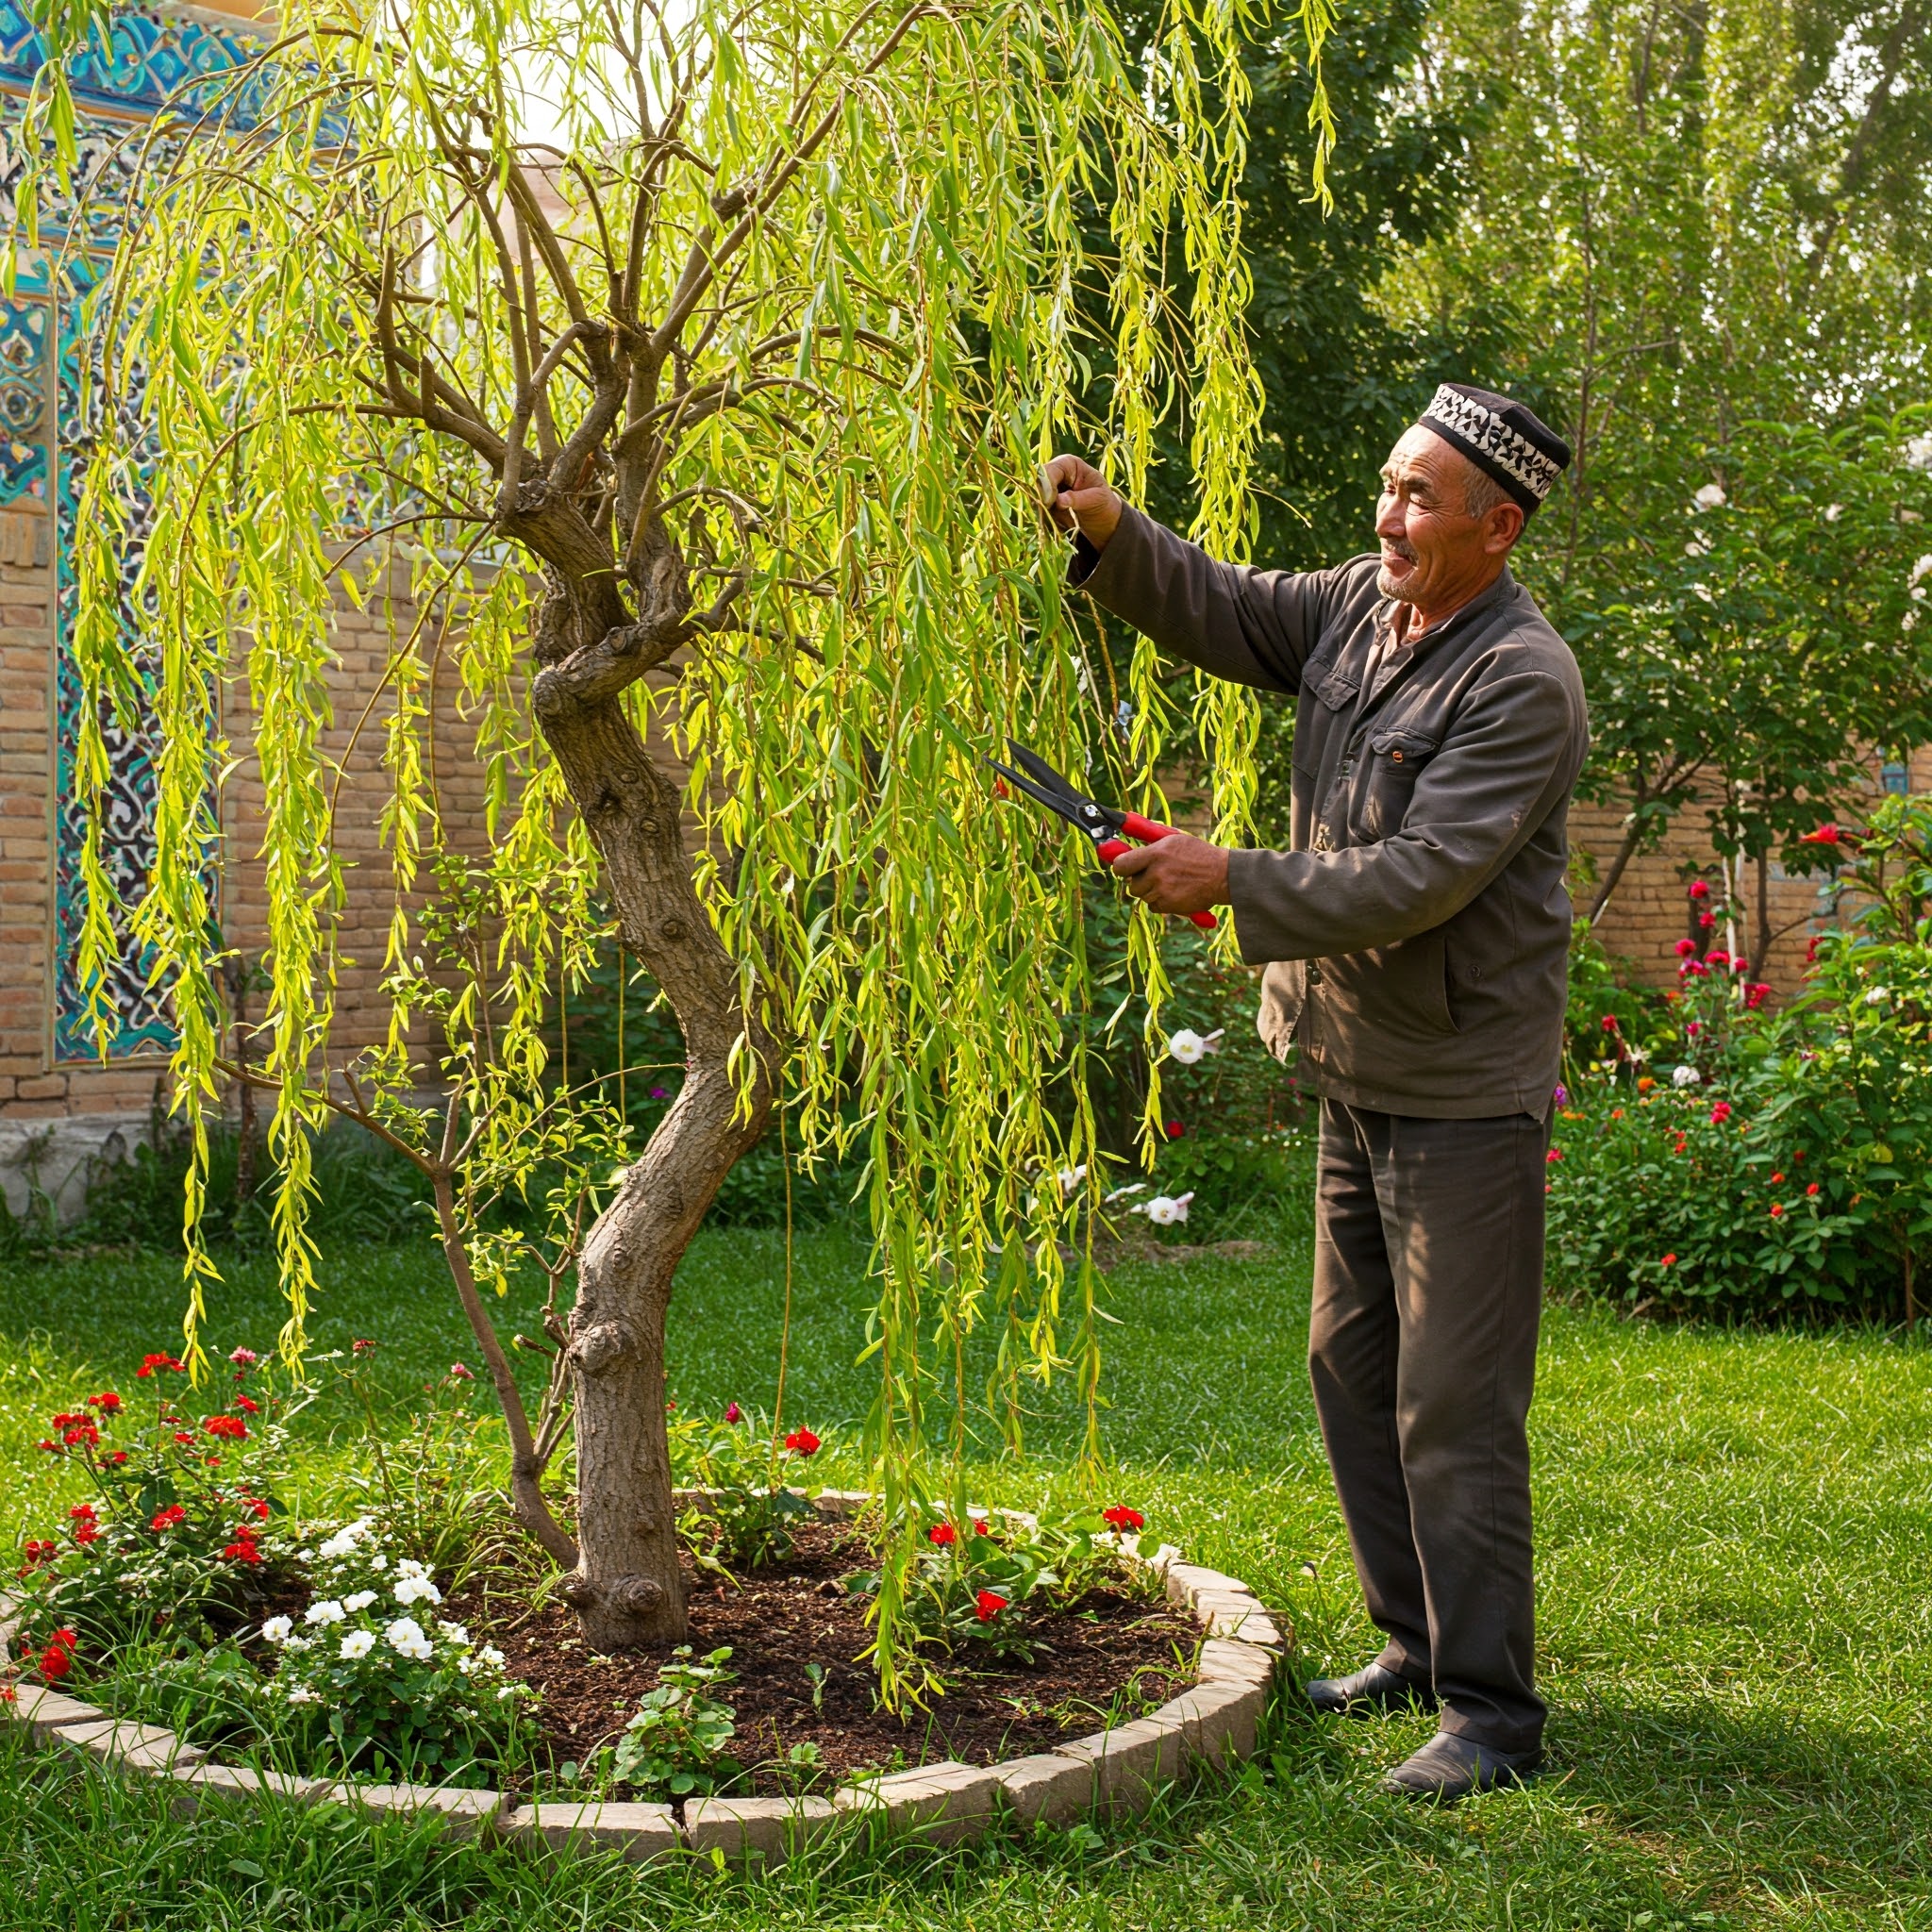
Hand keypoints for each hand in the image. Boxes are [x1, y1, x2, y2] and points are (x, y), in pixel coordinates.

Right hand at [1039, 452, 1122, 550]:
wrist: (1101, 520)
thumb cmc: (1102, 503)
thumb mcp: (1096, 499)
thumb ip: (1077, 498)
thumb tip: (1058, 501)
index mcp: (1069, 464)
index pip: (1050, 470)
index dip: (1046, 485)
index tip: (1048, 502)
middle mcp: (1055, 472)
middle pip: (1036, 481)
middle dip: (1040, 497)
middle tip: (1047, 511)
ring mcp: (1047, 488)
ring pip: (1033, 496)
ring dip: (1039, 509)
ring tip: (1054, 518)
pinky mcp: (1043, 503)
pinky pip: (1035, 509)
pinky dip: (1041, 516)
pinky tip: (1050, 522)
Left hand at [1109, 830, 1229, 915]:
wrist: (1223, 875)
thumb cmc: (1198, 854)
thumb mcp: (1173, 839)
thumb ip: (1148, 837)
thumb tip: (1125, 823)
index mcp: (1156, 853)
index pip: (1121, 865)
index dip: (1121, 867)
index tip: (1125, 867)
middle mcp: (1157, 873)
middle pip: (1131, 884)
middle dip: (1139, 880)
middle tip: (1155, 874)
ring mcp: (1163, 891)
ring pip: (1142, 896)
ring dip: (1151, 891)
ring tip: (1170, 882)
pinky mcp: (1169, 905)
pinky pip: (1153, 906)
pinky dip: (1161, 902)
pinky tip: (1175, 892)